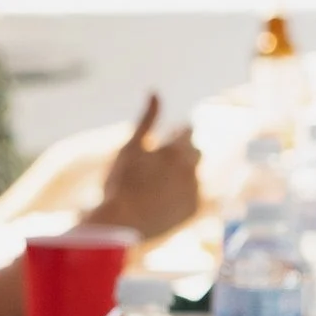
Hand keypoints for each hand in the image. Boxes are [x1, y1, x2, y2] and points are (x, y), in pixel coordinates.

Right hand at [84, 94, 199, 241]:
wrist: (120, 224)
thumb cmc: (121, 182)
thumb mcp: (130, 147)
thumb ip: (147, 119)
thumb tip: (155, 91)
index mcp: (178, 150)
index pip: (187, 131)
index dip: (175, 134)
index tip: (164, 140)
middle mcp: (192, 169)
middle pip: (195, 152)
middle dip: (182, 153)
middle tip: (159, 163)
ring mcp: (195, 190)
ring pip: (193, 175)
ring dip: (180, 175)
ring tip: (156, 186)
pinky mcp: (193, 210)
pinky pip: (192, 196)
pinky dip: (180, 195)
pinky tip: (159, 201)